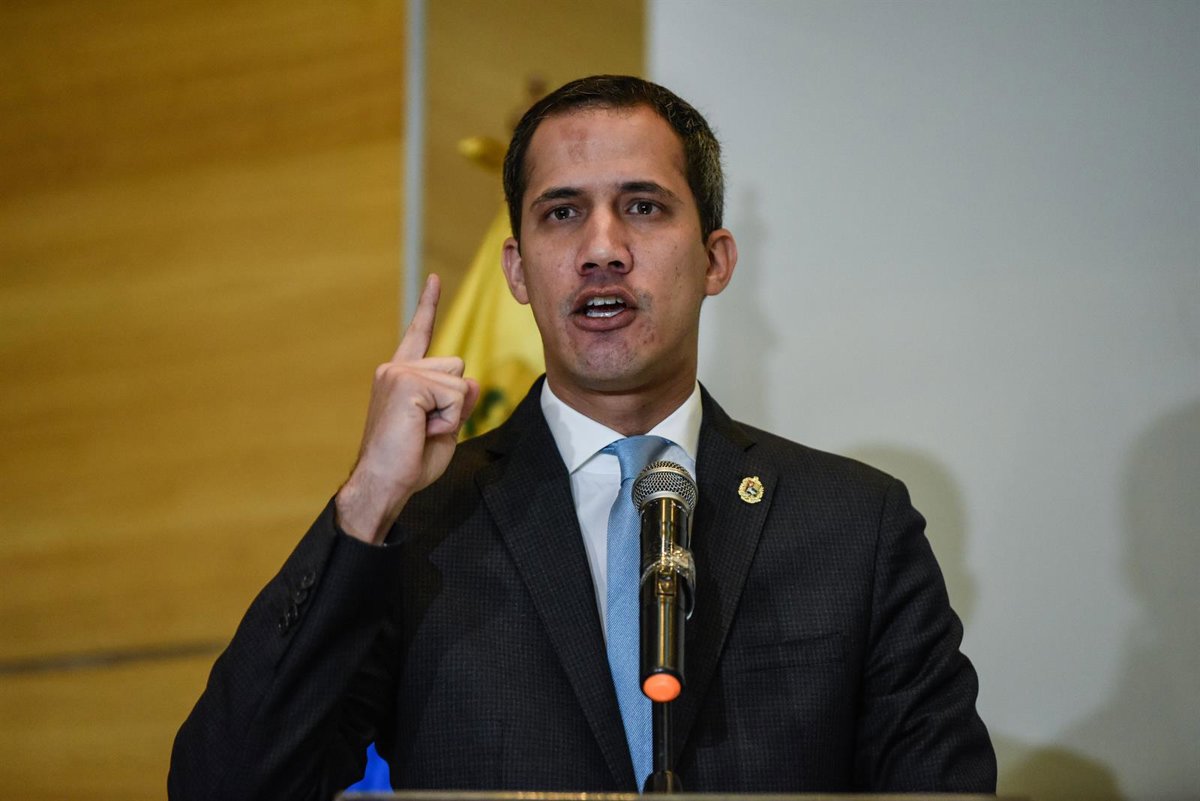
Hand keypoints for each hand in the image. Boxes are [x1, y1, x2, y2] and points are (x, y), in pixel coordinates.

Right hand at [335, 275, 479, 544]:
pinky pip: (453, 397)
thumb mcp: (444, 430)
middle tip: (425, 429)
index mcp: (400, 376)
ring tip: (421, 431)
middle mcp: (395, 368)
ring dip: (450, 413)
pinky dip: (446, 420)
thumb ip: (459, 404)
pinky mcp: (406, 383)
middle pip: (457, 367)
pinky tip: (420, 431)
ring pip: (457, 382)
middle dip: (454, 402)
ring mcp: (398, 373)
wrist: (382, 484)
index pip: (419, 335)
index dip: (428, 306)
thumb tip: (472, 383)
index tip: (435, 279)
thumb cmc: (408, 464)